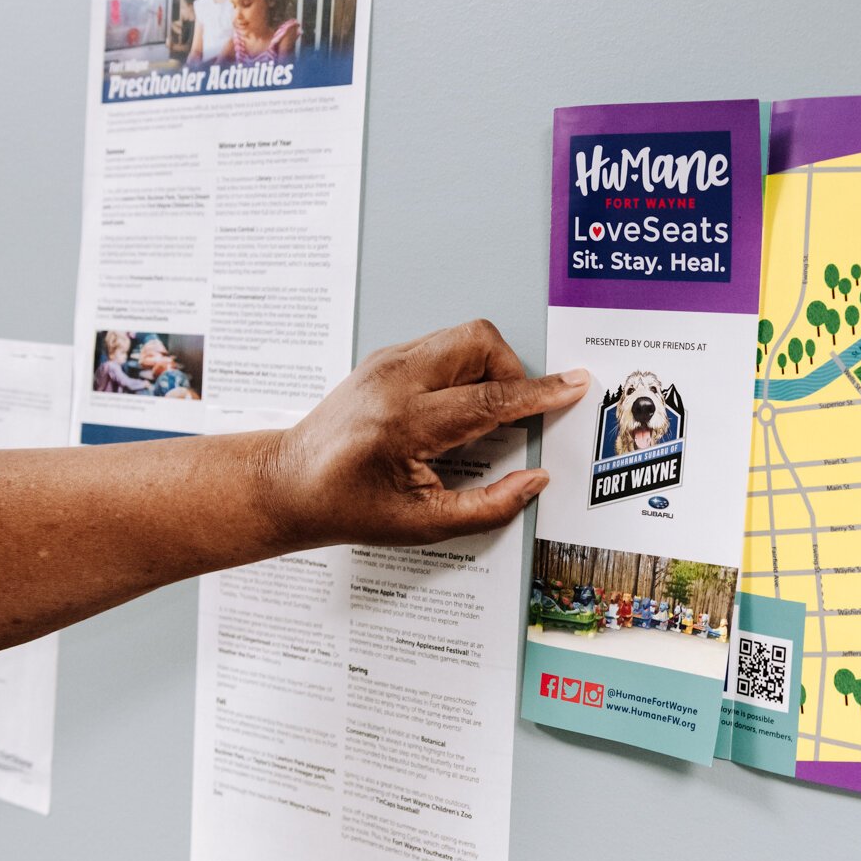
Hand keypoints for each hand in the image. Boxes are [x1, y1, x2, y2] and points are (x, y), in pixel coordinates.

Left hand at [264, 320, 587, 546]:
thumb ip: (489, 506)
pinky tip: (453, 406)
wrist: (287, 484)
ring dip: (488, 367)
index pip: (488, 397)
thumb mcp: (422, 524)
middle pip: (479, 342)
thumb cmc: (347, 506)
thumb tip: (535, 481)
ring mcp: (387, 362)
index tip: (572, 386)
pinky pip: (444, 344)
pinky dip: (465, 368)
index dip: (539, 394)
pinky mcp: (385, 357)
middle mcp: (395, 381)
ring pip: (464, 335)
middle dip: (511, 370)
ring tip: (478, 412)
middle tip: (510, 411)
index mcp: (404, 424)